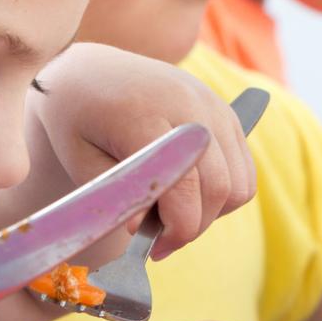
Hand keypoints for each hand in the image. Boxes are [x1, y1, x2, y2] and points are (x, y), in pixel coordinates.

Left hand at [21, 43, 256, 259]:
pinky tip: (189, 195)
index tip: (153, 249)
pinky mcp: (224, 111)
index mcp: (145, 115)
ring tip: (173, 214)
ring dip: (212, 212)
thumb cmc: (77, 118)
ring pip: (239, 183)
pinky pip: (244, 170)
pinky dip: (223, 193)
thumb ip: (115, 196)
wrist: (90, 71)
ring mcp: (212, 105)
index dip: (176, 230)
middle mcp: (189, 105)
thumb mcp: (79, 159)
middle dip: (193, 227)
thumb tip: (143, 229)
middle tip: (161, 240)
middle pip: (219, 188)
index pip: (184, 187)